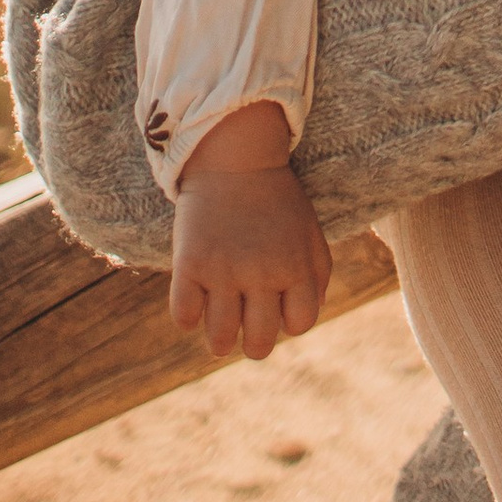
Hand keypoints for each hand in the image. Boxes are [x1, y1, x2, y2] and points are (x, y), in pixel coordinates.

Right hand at [169, 104, 331, 358]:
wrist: (236, 158)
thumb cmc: (276, 199)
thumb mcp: (310, 232)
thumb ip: (318, 276)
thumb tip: (302, 319)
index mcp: (296, 268)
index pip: (299, 324)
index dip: (288, 322)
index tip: (277, 308)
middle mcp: (262, 274)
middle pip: (259, 343)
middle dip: (253, 344)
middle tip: (245, 331)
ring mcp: (224, 271)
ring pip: (219, 340)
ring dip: (219, 342)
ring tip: (219, 329)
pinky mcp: (190, 263)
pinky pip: (183, 316)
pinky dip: (187, 318)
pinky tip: (195, 301)